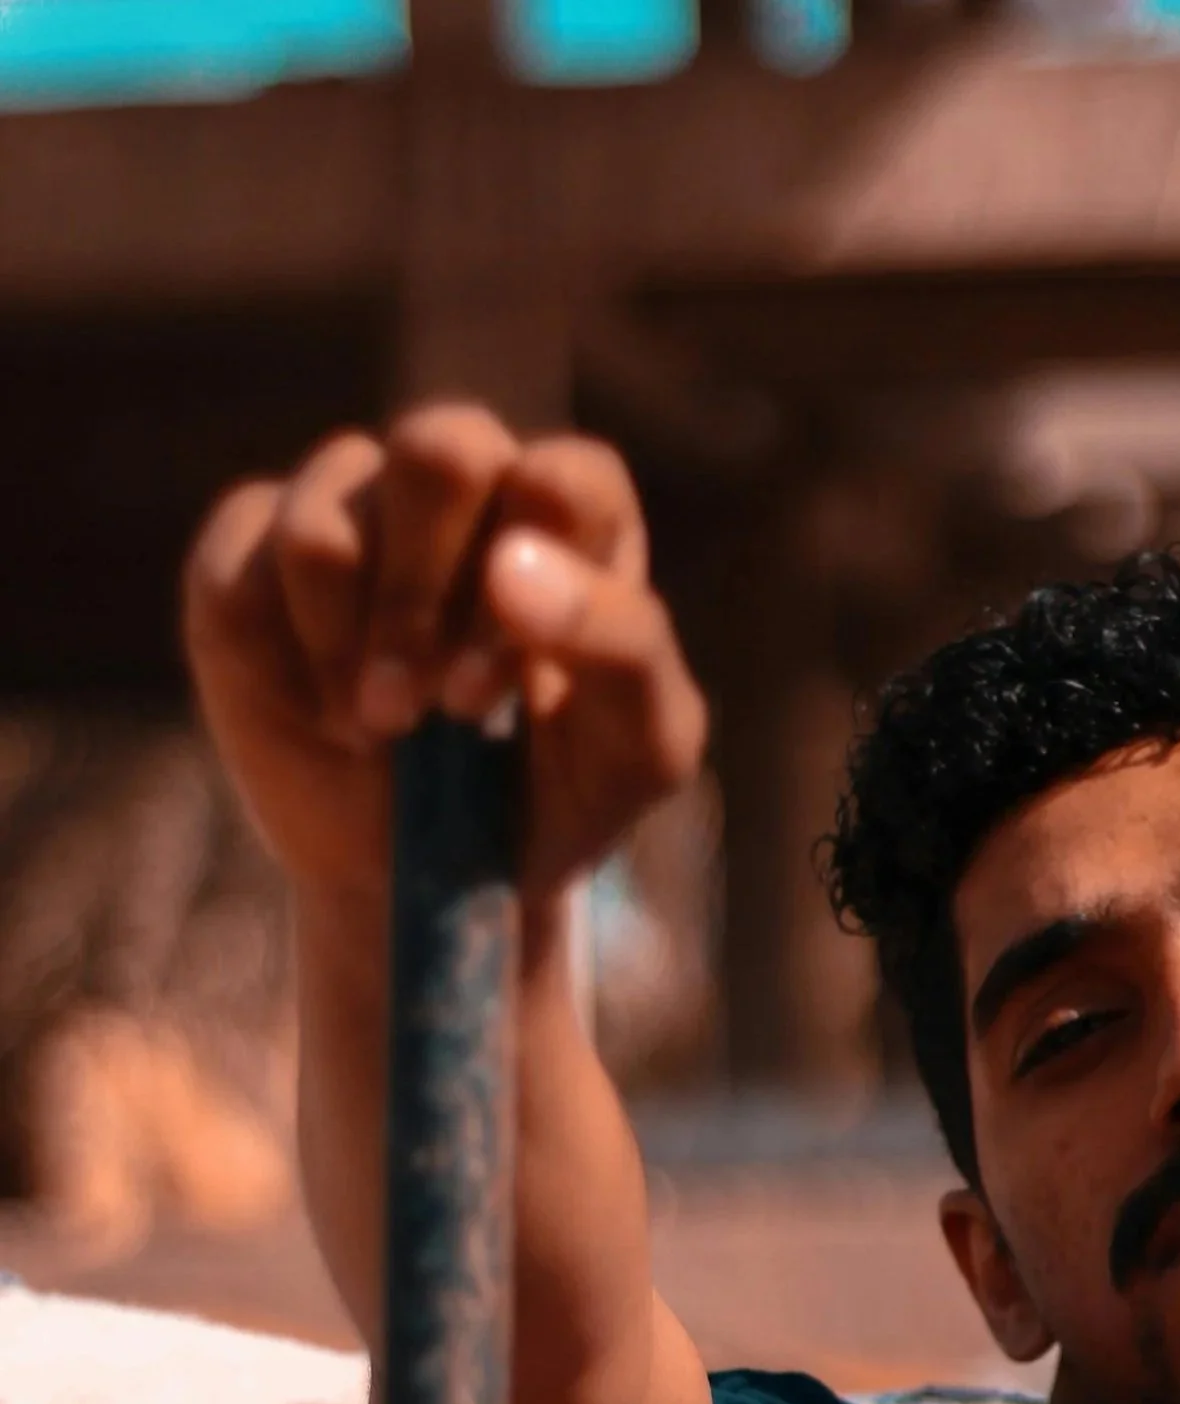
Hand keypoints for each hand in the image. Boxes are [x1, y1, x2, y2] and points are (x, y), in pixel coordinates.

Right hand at [182, 404, 707, 912]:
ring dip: (351, 651)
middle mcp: (461, 483)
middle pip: (438, 449)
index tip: (505, 691)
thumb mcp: (638, 753)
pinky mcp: (248, 543)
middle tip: (434, 709)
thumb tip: (511, 564)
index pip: (563, 478)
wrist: (435, 878)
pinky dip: (284, 665)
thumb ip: (626, 649)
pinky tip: (321, 711)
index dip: (529, 581)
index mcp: (572, 517)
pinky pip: (240, 567)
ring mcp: (348, 500)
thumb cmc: (556, 798)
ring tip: (381, 725)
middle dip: (425, 600)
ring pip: (324, 522)